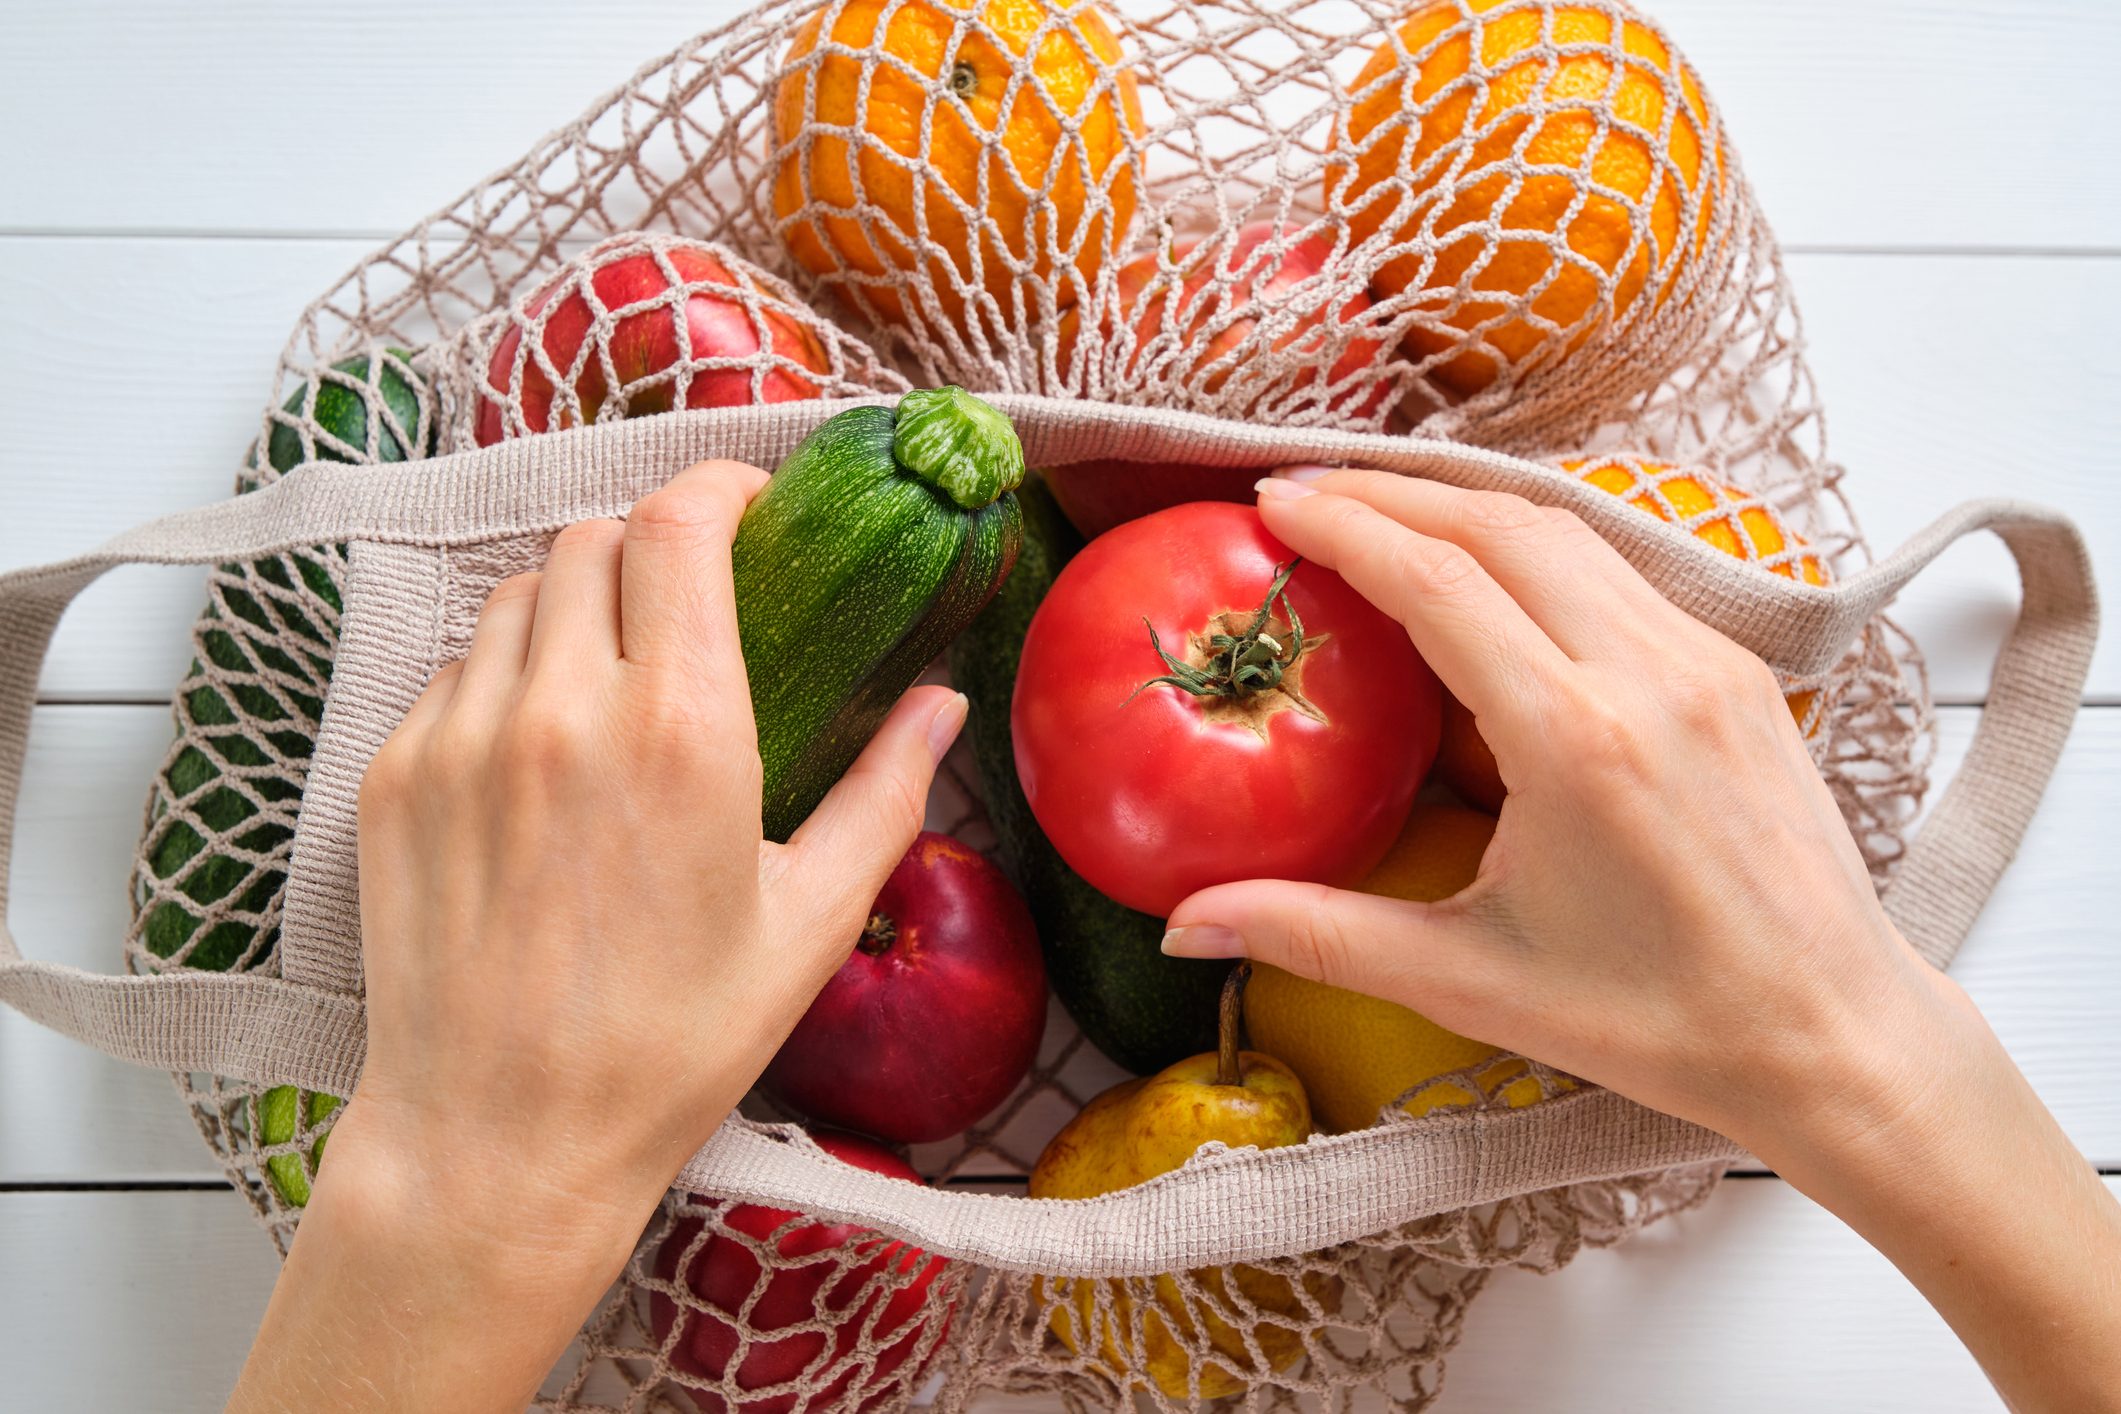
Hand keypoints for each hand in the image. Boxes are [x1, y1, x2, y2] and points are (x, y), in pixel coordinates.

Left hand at [230, 460, 965, 1413]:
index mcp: (682, 731)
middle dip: (654, 547)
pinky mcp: (396, 779)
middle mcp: (563, 710)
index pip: (681, 524)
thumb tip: (941, 702)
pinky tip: (543, 751)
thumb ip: (886, 792)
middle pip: (596, 539)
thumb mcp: (809, 923)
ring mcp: (462, 739)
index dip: (720, 486)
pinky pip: (456, 671)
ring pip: (520, 596)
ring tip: (616, 677)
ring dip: (578, 604)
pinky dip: (508, 675)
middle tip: (693, 604)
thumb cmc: (672, 1044)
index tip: (752, 506)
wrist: (500, 1140)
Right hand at [1164, 466, 1943, 1148]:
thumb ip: (1316, 936)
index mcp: (1576, 740)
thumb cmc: (1658, 1022)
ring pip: (1569, 527)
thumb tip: (1183, 925)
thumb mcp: (1469, 981)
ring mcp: (1707, 661)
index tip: (1271, 505)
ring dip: (1465, 503)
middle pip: (1500, 523)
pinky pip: (1622, 566)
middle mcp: (1648, 673)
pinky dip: (1538, 540)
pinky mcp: (1740, 671)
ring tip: (1382, 508)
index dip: (1344, 525)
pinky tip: (1490, 563)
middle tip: (1304, 490)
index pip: (1437, 580)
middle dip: (1390, 490)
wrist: (1834, 1036)